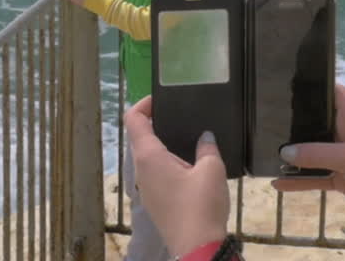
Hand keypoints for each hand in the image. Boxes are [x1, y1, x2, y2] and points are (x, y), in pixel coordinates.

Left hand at [124, 97, 228, 256]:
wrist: (198, 248)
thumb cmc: (201, 205)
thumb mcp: (212, 170)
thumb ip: (207, 148)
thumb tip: (205, 137)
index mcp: (149, 157)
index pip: (133, 120)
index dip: (143, 104)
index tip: (162, 98)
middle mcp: (141, 170)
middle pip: (139, 137)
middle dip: (156, 123)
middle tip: (180, 115)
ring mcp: (146, 188)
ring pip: (147, 157)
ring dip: (162, 144)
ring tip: (188, 137)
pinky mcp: (155, 202)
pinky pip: (155, 173)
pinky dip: (166, 162)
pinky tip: (189, 164)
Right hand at [273, 84, 344, 234]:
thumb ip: (318, 154)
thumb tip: (285, 151)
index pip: (328, 92)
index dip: (307, 87)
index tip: (279, 86)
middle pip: (315, 122)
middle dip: (292, 124)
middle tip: (262, 121)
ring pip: (313, 151)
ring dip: (294, 155)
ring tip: (264, 153)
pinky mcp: (343, 177)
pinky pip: (317, 175)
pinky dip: (300, 179)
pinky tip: (279, 183)